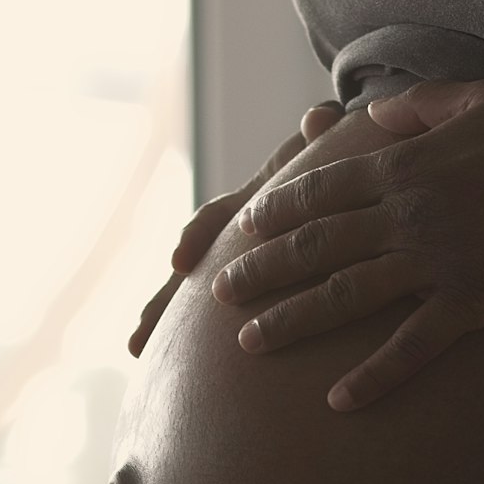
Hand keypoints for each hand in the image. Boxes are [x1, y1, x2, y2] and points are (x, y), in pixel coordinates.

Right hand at [128, 101, 342, 355]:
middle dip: (162, 303)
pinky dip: (198, 342)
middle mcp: (234, 235)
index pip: (216, 219)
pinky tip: (171, 365)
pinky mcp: (254, 286)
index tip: (179, 262)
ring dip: (167, 325)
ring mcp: (240, 261)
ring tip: (137, 354)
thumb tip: (319, 118)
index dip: (196, 238)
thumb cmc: (341, 163)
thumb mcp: (333, 146)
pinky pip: (221, 319)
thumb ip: (325, 134)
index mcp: (255, 202)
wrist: (346, 177)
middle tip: (137, 339)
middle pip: (190, 270)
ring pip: (196, 298)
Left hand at [212, 78, 483, 409]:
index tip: (240, 230)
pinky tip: (337, 402)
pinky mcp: (471, 301)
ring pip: (344, 294)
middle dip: (260, 269)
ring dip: (291, 320)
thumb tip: (372, 115)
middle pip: (316, 245)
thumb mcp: (481, 101)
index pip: (320, 190)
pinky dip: (373, 377)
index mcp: (404, 165)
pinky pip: (411, 346)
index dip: (275, 211)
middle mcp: (407, 213)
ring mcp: (436, 260)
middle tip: (220, 292)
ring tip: (248, 343)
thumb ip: (419, 105)